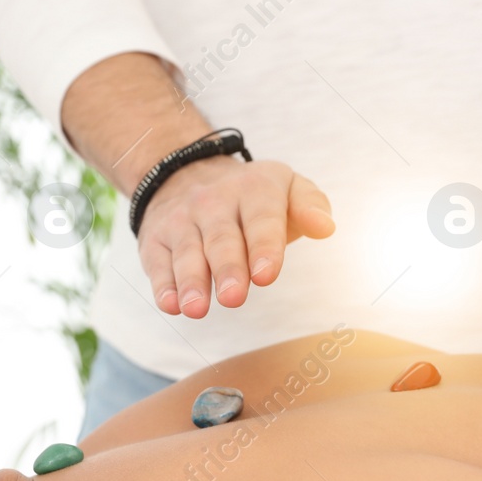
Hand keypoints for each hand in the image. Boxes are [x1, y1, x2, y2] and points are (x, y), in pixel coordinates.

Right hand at [136, 157, 334, 317]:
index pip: (261, 219)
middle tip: (234, 297)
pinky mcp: (155, 239)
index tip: (266, 275)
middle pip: (222, 240)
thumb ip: (311, 206)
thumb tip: (325, 227)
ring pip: (188, 253)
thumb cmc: (252, 198)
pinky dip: (163, 285)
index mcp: (254, 189)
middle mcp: (213, 202)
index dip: (264, 247)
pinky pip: (158, 263)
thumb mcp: (287, 188)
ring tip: (197, 308)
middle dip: (227, 269)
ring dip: (192, 281)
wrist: (186, 173)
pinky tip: (170, 304)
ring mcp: (181, 220)